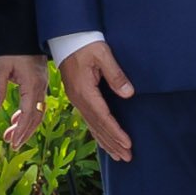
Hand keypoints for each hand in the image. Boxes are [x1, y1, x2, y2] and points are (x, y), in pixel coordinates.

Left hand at [0, 53, 50, 142]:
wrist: (25, 31)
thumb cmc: (13, 48)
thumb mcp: (1, 67)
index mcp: (32, 85)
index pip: (28, 113)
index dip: (21, 130)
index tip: (14, 142)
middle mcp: (40, 87)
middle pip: (36, 116)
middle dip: (25, 132)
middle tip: (14, 145)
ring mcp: (42, 84)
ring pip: (37, 111)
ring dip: (26, 125)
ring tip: (13, 137)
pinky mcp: (39, 81)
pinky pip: (36, 103)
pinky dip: (27, 114)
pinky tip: (16, 119)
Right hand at [60, 38, 138, 162]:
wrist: (66, 36)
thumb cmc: (85, 43)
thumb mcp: (103, 55)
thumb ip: (115, 75)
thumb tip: (129, 94)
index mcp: (84, 91)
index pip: (103, 118)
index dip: (116, 133)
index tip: (128, 144)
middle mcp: (78, 100)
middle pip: (98, 127)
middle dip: (113, 143)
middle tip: (127, 157)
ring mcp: (76, 99)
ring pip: (92, 126)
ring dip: (105, 142)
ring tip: (118, 155)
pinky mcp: (77, 96)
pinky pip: (88, 119)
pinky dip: (98, 132)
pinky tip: (104, 140)